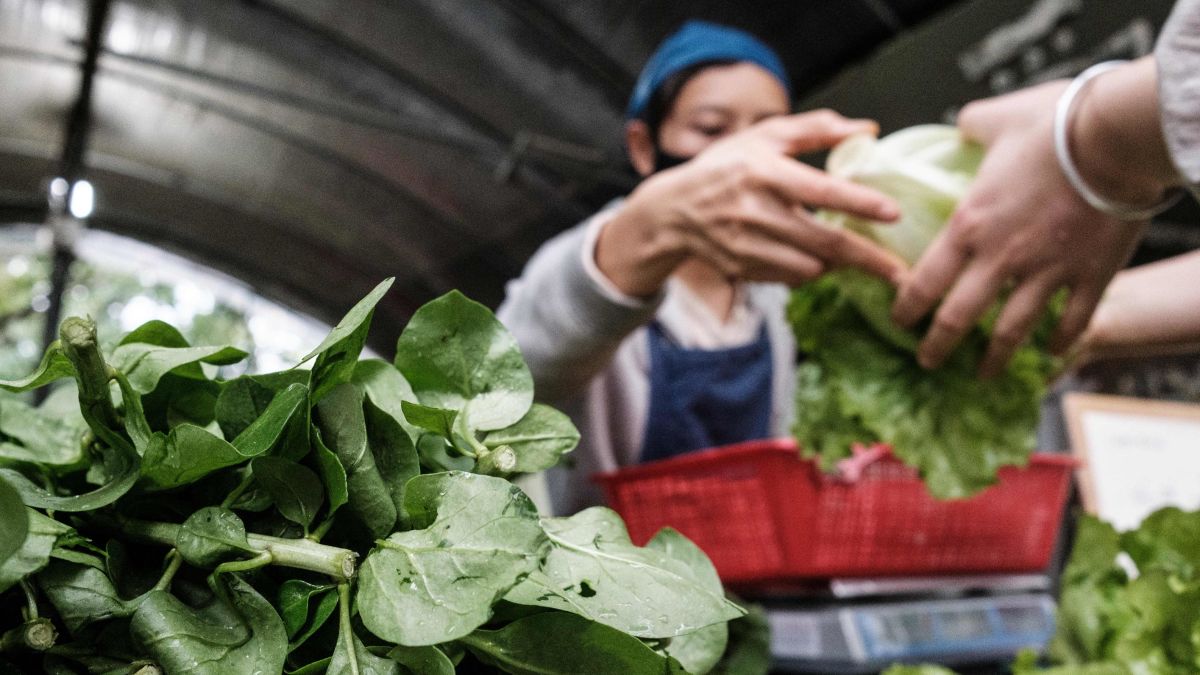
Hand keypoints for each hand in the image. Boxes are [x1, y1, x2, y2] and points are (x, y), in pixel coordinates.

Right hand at [596, 110, 904, 296]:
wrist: (671, 210)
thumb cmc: (725, 166)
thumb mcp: (764, 137)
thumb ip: (817, 129)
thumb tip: (868, 131)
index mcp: (763, 172)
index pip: (820, 190)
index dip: (859, 202)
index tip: (893, 212)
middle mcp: (754, 211)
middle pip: (824, 241)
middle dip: (867, 258)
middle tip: (901, 272)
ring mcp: (746, 245)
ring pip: (810, 265)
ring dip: (838, 264)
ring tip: (858, 258)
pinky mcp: (741, 268)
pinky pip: (789, 277)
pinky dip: (810, 270)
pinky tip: (816, 258)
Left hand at [891, 81, 1144, 376]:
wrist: (1115, 136)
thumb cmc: (1052, 124)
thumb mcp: (996, 119)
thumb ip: (971, 126)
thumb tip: (963, 124)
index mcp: (969, 226)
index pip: (923, 281)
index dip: (906, 308)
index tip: (899, 322)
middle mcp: (1001, 258)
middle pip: (958, 318)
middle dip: (937, 346)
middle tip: (927, 361)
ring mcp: (1047, 272)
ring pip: (1012, 331)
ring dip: (994, 358)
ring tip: (982, 374)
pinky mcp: (1091, 275)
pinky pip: (1073, 320)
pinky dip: (1062, 340)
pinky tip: (1052, 350)